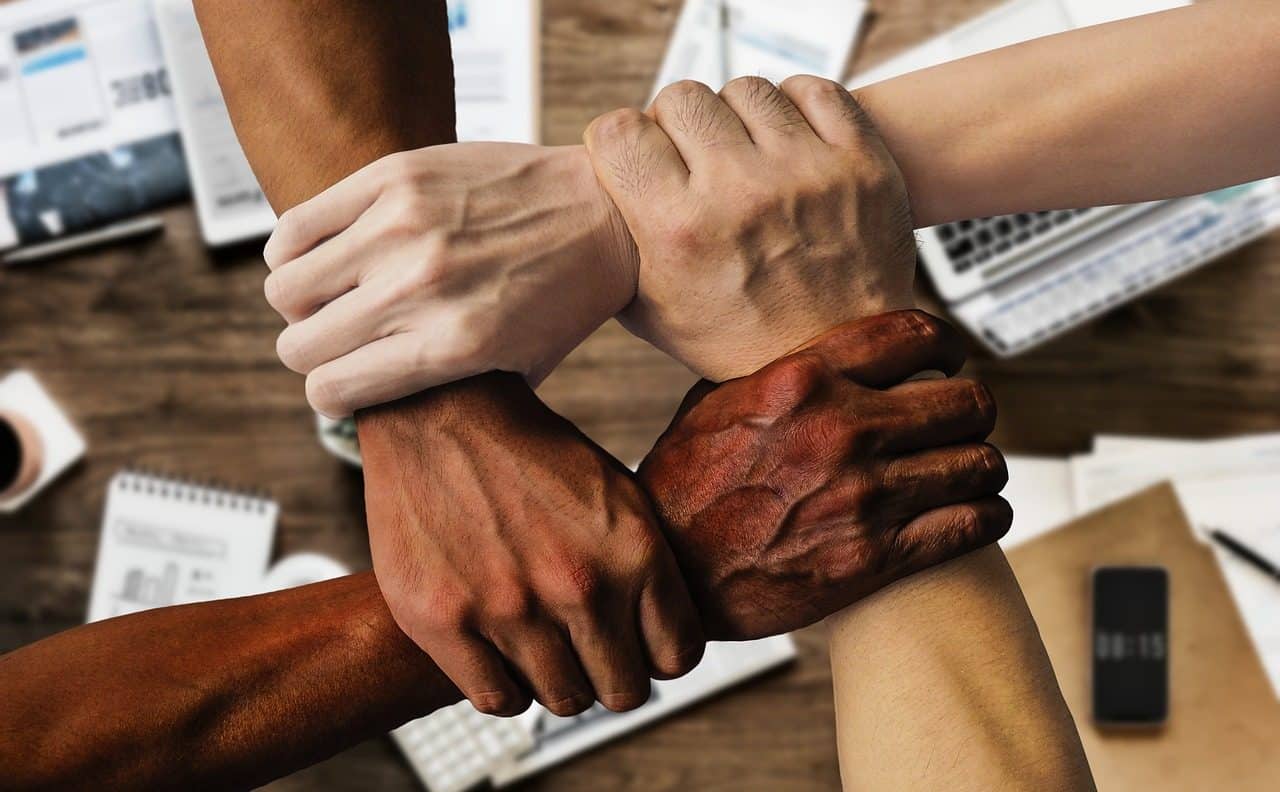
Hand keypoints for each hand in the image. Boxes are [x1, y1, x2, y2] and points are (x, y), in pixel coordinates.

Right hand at [261, 143, 633, 416]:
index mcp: (452, 346)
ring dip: (301, 301)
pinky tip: (326, 254)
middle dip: (312, 353)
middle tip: (338, 341)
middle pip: (299, 343)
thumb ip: (449, 394)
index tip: (341, 388)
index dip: (330, 396)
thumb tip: (378, 413)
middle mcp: (421, 288)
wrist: (606, 213)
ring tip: (333, 296)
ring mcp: (403, 227)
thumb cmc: (564, 297)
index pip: (333, 388)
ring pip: (285, 285)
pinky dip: (294, 249)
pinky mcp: (394, 177)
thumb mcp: (520, 368)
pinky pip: (296, 226)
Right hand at [360, 374, 703, 716]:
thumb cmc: (531, 454)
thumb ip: (647, 567)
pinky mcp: (444, 622)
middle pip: (624, 691)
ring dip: (559, 678)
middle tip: (589, 647)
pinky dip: (507, 685)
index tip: (639, 642)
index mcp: (633, 550)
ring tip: (543, 641)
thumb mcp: (618, 493)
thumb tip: (668, 643)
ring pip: (565, 700)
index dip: (659, 654)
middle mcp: (578, 586)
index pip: (677, 657)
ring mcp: (509, 609)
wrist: (441, 410)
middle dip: (612, 672)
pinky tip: (503, 650)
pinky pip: (500, 700)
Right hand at [584, 76, 916, 380]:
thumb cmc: (737, 341)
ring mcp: (806, 173)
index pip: (619, 131)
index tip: (635, 159)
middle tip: (691, 160)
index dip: (620, 142)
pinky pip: (814, 91)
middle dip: (675, 126)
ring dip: (735, 117)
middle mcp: (741, 194)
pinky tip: (786, 143)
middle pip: (680, 98)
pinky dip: (794, 108)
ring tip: (743, 155)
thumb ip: (614, 247)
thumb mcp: (652, 311)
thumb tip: (584, 197)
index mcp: (680, 232)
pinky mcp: (860, 162)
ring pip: (745, 89)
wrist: (837, 363)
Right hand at [638, 311, 1010, 639]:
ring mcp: (864, 496)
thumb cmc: (684, 487)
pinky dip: (985, 516)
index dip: (946, 343)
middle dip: (971, 410)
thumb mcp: (716, 403)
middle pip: (966, 402)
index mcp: (803, 380)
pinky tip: (975, 513)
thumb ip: (779, 371)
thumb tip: (823, 351)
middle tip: (961, 421)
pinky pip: (973, 524)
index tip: (949, 357)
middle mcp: (841, 430)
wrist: (670, 573)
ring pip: (980, 463)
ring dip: (980, 466)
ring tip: (968, 471)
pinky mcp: (876, 557)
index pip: (914, 336)